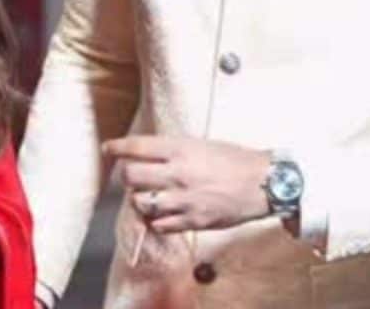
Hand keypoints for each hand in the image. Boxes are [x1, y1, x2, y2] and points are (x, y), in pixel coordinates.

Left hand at [103, 135, 271, 232]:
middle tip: (131, 175)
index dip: (116, 147)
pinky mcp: (192, 221)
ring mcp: (183, 200)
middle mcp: (177, 174)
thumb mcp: (200, 144)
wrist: (261, 183)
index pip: (136, 147)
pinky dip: (156, 220)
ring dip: (140, 199)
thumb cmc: (233, 159)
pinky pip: (160, 225)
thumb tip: (147, 154)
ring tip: (149, 195)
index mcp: (179, 150)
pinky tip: (162, 213)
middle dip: (126, 175)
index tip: (108, 148)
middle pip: (131, 177)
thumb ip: (173, 151)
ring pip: (141, 203)